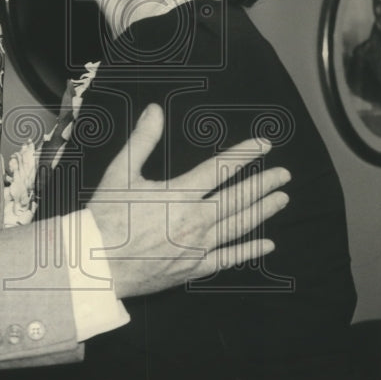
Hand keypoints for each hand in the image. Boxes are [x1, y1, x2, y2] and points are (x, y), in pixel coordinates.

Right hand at [87, 104, 290, 297]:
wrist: (95, 265)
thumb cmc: (105, 219)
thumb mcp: (120, 174)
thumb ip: (141, 141)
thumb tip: (154, 110)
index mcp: (179, 194)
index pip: (221, 168)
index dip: (245, 154)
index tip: (264, 145)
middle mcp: (195, 220)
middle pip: (238, 198)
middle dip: (264, 184)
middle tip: (284, 175)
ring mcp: (197, 247)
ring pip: (238, 225)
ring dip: (262, 211)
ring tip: (281, 199)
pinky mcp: (193, 268)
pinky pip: (228, 258)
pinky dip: (248, 251)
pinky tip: (267, 245)